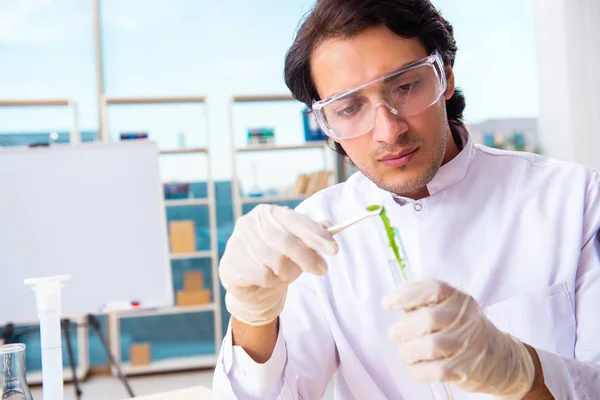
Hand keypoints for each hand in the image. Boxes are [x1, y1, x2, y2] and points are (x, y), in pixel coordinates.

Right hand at [219, 204, 337, 325]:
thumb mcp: (297, 247)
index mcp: (269, 212)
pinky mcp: (230, 262)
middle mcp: (251, 222)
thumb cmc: (277, 262)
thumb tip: (329, 225)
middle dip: (309, 258)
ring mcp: (238, 241)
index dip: (317, 235)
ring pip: (277, 261)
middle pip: (288, 242)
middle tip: (322, 270)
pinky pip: (263, 276)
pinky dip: (272, 282)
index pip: (297, 221)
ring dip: (289, 273)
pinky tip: (267, 280)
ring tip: (286, 275)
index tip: (334, 249)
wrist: (251, 287)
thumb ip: (310, 235)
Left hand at [382, 279, 534, 398]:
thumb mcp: (448, 306)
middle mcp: (466, 318)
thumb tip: (393, 301)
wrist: (498, 358)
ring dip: (408, 351)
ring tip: (406, 352)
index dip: (406, 295)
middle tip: (395, 333)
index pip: (433, 289)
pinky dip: (418, 369)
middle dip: (403, 328)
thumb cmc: (461, 328)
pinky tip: (416, 366)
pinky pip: (435, 370)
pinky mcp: (466, 369)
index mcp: (458, 298)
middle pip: (428, 319)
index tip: (387, 303)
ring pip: (430, 346)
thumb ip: (423, 301)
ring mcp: (469, 344)